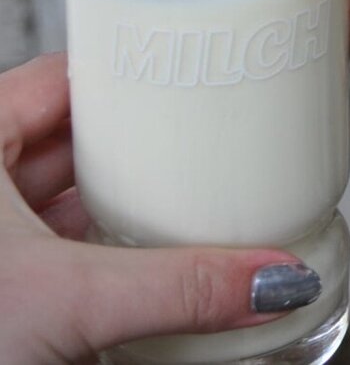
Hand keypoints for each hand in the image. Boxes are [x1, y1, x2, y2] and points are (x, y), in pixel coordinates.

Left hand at [0, 54, 319, 363]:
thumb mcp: (68, 301)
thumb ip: (179, 287)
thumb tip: (271, 278)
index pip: (65, 77)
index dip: (131, 73)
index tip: (189, 73)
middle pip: (73, 136)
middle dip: (139, 145)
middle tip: (205, 138)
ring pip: (61, 195)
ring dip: (119, 198)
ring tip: (183, 195)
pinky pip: (55, 244)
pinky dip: (97, 243)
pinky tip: (137, 254)